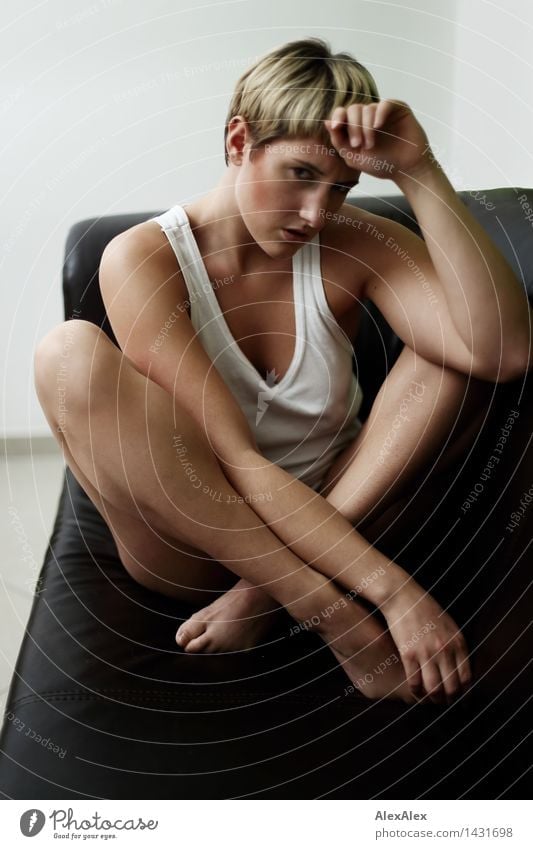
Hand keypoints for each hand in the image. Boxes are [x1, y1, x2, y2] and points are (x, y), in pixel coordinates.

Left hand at [324, 100, 432, 181]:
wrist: (405, 170)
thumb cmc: (380, 165)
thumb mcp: (353, 157)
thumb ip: (339, 141)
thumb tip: (326, 122)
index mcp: (357, 126)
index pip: (343, 113)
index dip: (338, 116)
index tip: (335, 126)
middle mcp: (369, 116)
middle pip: (353, 109)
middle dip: (353, 127)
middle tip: (357, 144)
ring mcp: (383, 112)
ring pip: (368, 108)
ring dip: (366, 127)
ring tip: (370, 145)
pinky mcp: (398, 109)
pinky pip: (385, 104)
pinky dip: (379, 113)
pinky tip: (378, 126)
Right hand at [380, 579, 471, 703]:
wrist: (403, 596)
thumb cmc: (425, 609)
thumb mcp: (450, 624)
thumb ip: (457, 645)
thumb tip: (462, 668)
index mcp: (458, 642)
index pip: (466, 678)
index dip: (463, 694)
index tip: (459, 700)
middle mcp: (444, 649)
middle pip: (451, 687)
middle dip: (449, 701)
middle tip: (444, 704)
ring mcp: (426, 652)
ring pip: (433, 689)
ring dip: (433, 700)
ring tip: (431, 701)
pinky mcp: (408, 653)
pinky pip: (414, 682)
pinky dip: (416, 692)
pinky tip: (415, 691)